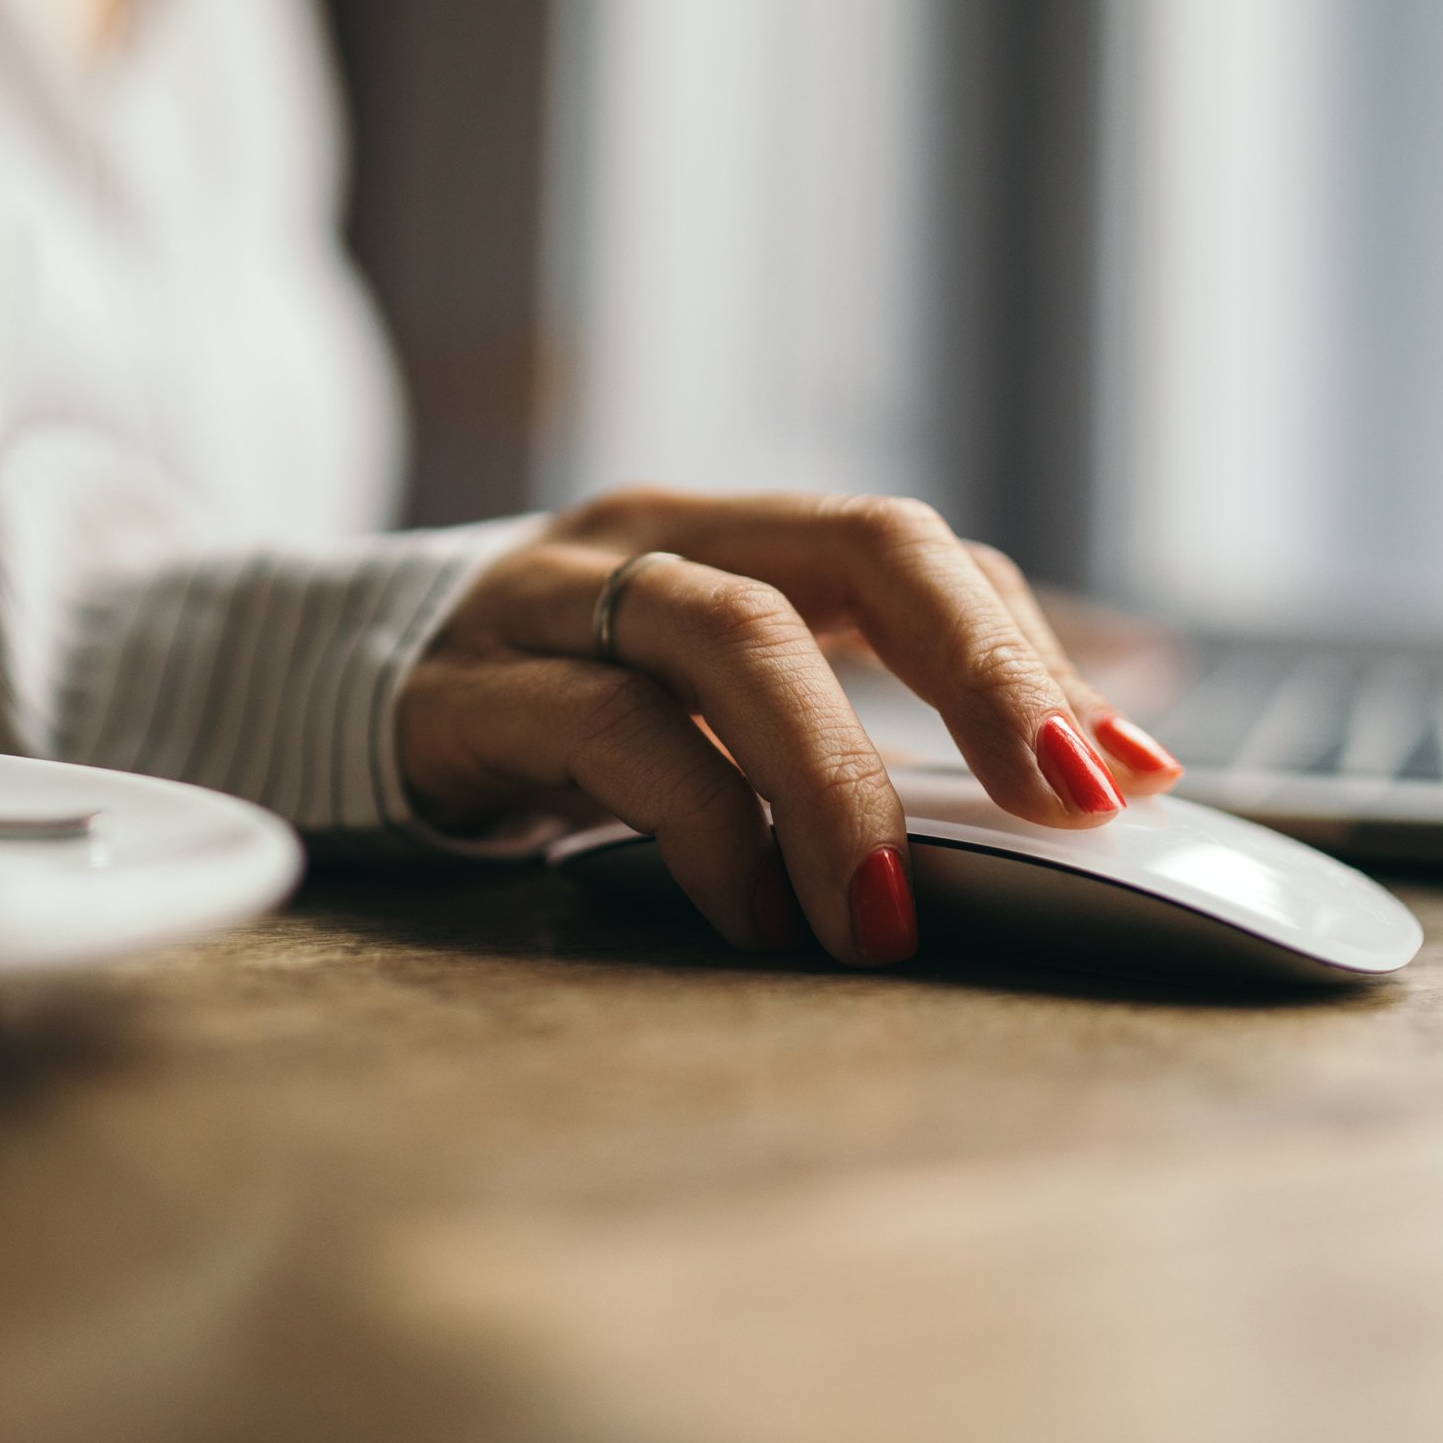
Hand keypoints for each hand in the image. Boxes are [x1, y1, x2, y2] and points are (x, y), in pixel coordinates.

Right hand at [396, 489, 1184, 965]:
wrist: (314, 685)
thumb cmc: (557, 707)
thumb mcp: (709, 693)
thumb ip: (871, 708)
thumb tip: (1113, 751)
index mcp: (735, 528)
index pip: (916, 552)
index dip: (1032, 655)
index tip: (1128, 776)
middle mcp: (654, 537)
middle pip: (854, 548)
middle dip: (982, 673)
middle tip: (1068, 802)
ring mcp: (554, 602)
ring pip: (731, 633)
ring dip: (836, 776)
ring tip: (883, 911)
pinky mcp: (465, 693)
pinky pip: (608, 735)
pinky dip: (705, 830)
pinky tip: (753, 914)